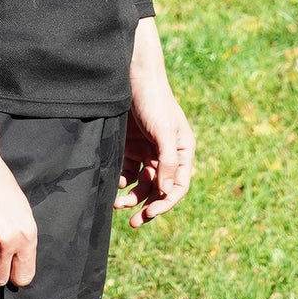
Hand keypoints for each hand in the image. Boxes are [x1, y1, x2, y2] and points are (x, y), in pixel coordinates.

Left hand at [116, 17, 194, 227]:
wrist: (132, 76)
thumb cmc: (154, 100)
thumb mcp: (164, 131)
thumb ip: (167, 161)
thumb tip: (166, 191)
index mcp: (182, 151)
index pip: (178, 186)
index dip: (165, 203)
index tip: (149, 214)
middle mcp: (167, 155)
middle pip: (159, 189)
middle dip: (147, 206)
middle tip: (133, 222)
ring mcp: (149, 152)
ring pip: (142, 184)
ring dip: (132, 197)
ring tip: (117, 205)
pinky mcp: (131, 147)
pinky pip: (128, 172)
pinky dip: (122, 181)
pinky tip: (115, 184)